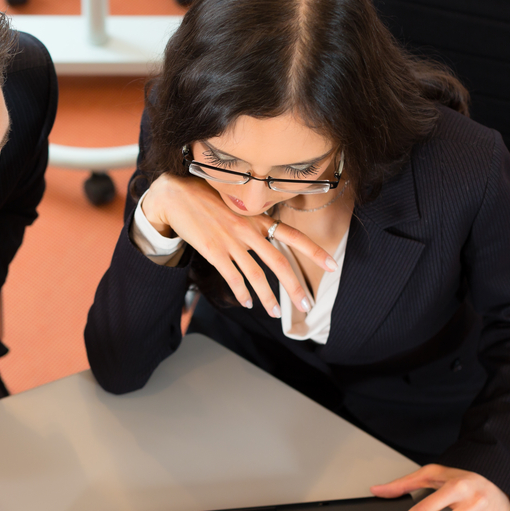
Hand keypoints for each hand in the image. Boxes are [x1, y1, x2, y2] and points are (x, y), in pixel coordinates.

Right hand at [141, 173, 335, 314]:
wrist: (176, 196)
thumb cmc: (206, 198)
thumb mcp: (237, 202)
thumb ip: (254, 218)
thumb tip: (269, 233)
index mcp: (258, 218)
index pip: (293, 235)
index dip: (314, 251)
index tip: (333, 265)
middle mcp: (249, 230)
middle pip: (279, 262)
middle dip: (295, 286)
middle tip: (306, 304)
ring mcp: (231, 241)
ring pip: (256, 275)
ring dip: (268, 298)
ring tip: (276, 314)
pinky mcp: (214, 251)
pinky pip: (233, 277)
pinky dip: (242, 293)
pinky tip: (248, 303)